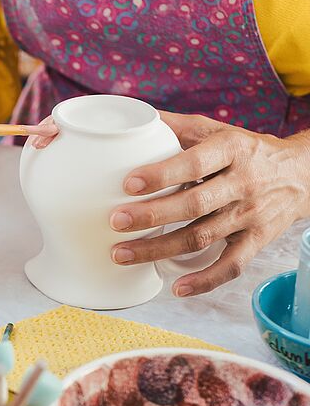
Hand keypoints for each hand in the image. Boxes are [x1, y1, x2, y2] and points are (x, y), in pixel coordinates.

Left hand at [109, 111, 309, 296]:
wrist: (302, 173)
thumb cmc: (246, 150)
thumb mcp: (216, 131)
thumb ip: (176, 127)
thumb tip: (132, 118)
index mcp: (232, 150)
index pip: (194, 163)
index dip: (162, 175)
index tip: (128, 184)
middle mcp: (243, 183)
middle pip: (194, 205)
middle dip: (152, 216)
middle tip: (115, 222)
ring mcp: (250, 215)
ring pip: (202, 237)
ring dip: (159, 249)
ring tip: (121, 254)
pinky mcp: (256, 241)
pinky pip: (231, 266)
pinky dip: (205, 280)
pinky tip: (176, 288)